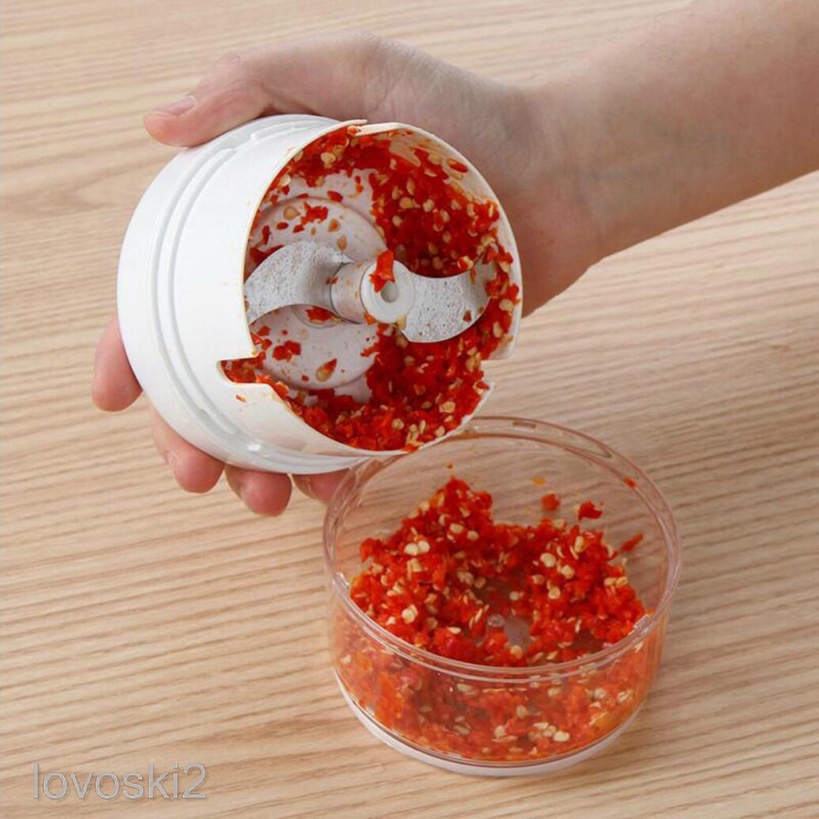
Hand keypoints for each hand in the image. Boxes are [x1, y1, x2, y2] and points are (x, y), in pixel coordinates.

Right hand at [93, 33, 598, 513]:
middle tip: (195, 474)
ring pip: (282, 419)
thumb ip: (255, 82)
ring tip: (263, 502)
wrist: (558, 174)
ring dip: (258, 468)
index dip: (136, 344)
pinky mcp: (404, 369)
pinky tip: (325, 489)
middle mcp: (298, 294)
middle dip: (193, 434)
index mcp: (264, 235)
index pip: (176, 294)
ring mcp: (351, 339)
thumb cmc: (461, 117)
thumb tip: (158, 127)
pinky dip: (335, 466)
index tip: (114, 394)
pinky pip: (357, 432)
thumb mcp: (353, 71)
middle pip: (221, 375)